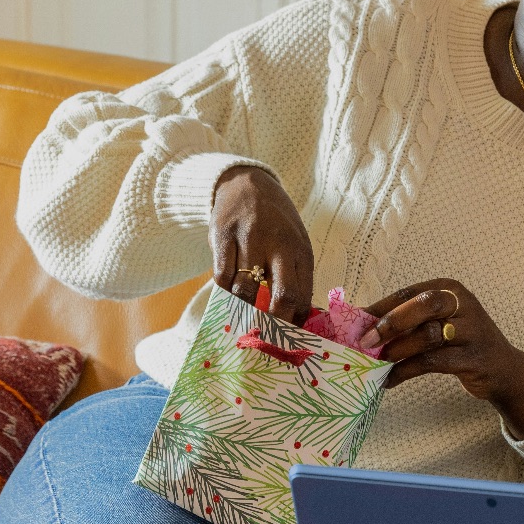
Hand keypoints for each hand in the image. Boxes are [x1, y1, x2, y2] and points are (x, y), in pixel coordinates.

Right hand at [210, 165, 313, 323]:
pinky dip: (223, 294)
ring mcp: (249, 238)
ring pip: (246, 290)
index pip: (303, 295)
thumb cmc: (276, 223)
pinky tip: (227, 298)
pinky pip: (221, 277)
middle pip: (282, 296)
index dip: (295, 323)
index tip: (287, 339)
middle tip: (265, 338)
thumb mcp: (295, 244)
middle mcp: (278, 243)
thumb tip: (298, 320)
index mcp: (300, 249)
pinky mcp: (222, 236)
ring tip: (243, 320)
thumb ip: (297, 277)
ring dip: (243, 310)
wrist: (246, 184)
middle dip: (274, 324)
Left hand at [361, 279, 523, 439]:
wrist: (504, 370)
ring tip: (378, 363)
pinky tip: (391, 379)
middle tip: (366, 341)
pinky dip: (406, 371)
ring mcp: (472, 330)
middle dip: (391, 322)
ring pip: (429, 334)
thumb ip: (409, 322)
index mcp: (450, 289)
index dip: (380, 307)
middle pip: (424, 305)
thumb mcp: (441, 323)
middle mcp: (463, 304)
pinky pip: (433, 362)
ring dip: (398, 350)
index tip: (356, 323)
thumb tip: (363, 328)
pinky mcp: (473, 357)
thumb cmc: (463, 344)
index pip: (409, 292)